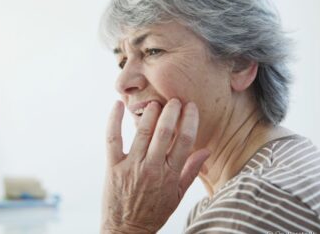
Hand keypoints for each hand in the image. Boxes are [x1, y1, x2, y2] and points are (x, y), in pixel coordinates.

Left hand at [101, 99, 209, 233]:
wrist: (126, 230)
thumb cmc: (153, 212)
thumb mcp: (177, 196)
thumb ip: (191, 171)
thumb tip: (206, 151)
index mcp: (170, 175)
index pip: (185, 141)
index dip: (190, 120)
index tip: (191, 107)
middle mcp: (152, 168)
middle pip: (165, 133)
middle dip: (171, 112)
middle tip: (175, 100)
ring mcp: (131, 166)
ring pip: (143, 132)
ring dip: (151, 114)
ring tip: (156, 103)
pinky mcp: (113, 166)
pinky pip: (113, 139)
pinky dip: (113, 120)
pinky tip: (117, 105)